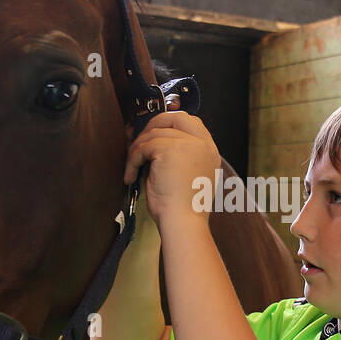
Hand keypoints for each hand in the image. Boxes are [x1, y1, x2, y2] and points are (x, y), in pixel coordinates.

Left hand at [123, 105, 219, 229]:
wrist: (183, 222)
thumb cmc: (182, 208)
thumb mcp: (186, 176)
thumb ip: (177, 156)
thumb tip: (150, 143)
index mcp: (209, 151)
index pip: (190, 122)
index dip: (169, 124)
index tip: (153, 135)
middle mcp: (203, 144)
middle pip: (174, 117)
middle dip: (152, 126)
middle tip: (138, 143)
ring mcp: (189, 144)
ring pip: (153, 134)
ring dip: (137, 151)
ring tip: (132, 170)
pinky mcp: (171, 148)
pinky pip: (143, 147)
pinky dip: (132, 161)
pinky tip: (131, 177)